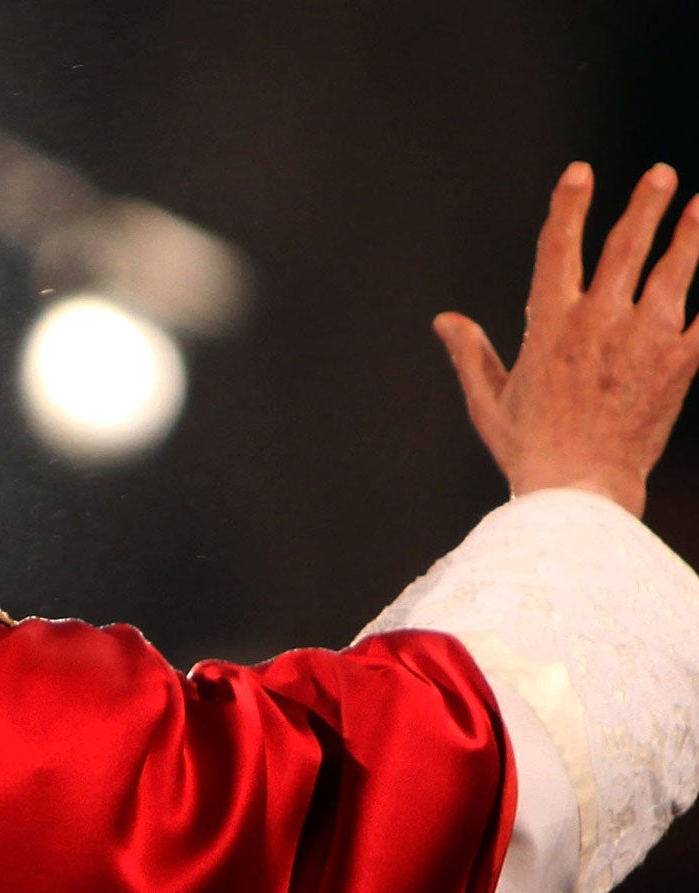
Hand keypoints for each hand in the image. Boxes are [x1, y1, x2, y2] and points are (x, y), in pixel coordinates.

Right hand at [434, 162, 698, 518]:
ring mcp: (644, 341)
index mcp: (549, 326)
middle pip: (625, 248)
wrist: (579, 493)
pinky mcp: (679, 364)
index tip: (580, 173)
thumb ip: (472, 354)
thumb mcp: (489, 402)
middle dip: (644, 206)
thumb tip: (445, 321)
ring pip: (674, 272)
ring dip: (691, 234)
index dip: (568, 207)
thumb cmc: (530, 452)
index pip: (557, 250)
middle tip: (661, 175)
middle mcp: (598, 323)